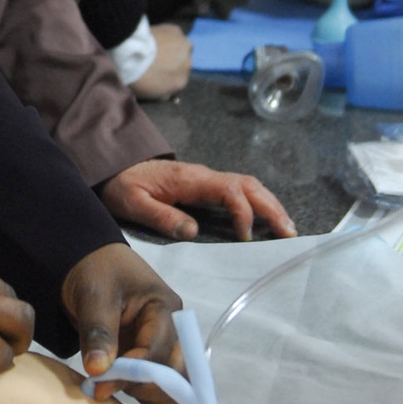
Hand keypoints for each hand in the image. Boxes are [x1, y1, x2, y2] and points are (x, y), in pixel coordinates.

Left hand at [61, 243, 181, 403]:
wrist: (89, 264)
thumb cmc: (96, 272)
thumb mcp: (94, 295)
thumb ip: (98, 332)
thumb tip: (98, 371)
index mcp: (166, 307)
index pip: (159, 350)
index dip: (133, 372)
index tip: (100, 383)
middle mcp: (173, 329)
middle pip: (178, 373)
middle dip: (147, 388)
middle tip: (108, 388)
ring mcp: (165, 345)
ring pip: (173, 384)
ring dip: (144, 394)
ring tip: (108, 387)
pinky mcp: (152, 356)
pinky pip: (157, 383)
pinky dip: (140, 392)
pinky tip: (114, 387)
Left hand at [100, 158, 296, 241]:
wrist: (113, 165)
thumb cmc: (122, 185)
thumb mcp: (133, 203)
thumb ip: (161, 216)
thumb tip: (194, 232)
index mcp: (189, 179)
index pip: (229, 190)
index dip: (243, 213)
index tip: (246, 238)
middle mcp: (203, 175)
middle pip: (247, 184)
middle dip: (271, 207)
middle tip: (289, 233)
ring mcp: (205, 178)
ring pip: (247, 185)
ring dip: (269, 204)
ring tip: (286, 227)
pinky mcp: (204, 185)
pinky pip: (238, 190)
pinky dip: (258, 202)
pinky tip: (266, 219)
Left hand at [130, 23, 192, 99]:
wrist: (130, 53)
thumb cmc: (136, 78)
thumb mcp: (149, 94)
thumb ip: (162, 93)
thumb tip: (166, 91)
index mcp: (181, 83)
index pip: (178, 81)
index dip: (167, 76)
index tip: (157, 73)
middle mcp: (187, 65)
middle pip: (182, 64)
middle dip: (172, 63)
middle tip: (156, 60)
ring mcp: (184, 47)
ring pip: (181, 48)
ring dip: (173, 48)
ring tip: (157, 47)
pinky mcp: (176, 31)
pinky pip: (174, 34)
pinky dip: (167, 35)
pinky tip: (156, 37)